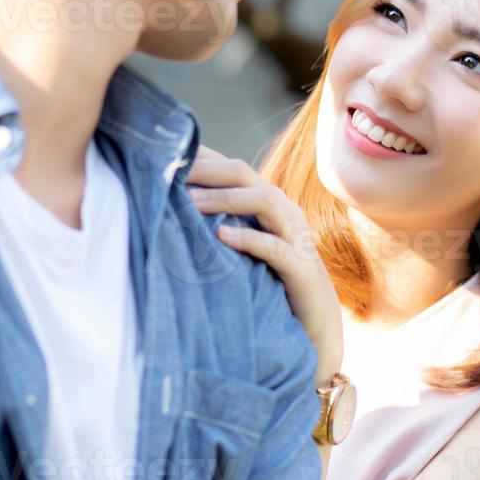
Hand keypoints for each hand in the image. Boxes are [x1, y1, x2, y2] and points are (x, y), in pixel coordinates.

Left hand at [187, 146, 343, 386]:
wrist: (316, 323)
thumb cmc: (272, 282)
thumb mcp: (245, 247)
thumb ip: (221, 224)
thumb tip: (174, 210)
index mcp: (267, 201)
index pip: (230, 167)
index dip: (200, 157)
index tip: (164, 156)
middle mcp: (283, 210)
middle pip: (243, 173)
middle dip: (205, 170)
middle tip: (169, 171)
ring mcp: (295, 235)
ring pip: (262, 200)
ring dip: (223, 198)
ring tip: (189, 202)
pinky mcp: (301, 266)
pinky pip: (275, 246)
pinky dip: (247, 238)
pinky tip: (220, 237)